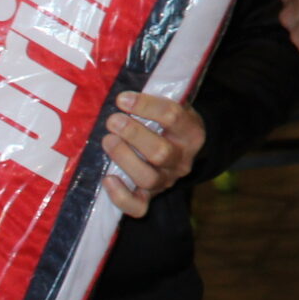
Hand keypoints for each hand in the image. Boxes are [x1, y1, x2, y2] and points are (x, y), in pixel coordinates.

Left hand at [100, 93, 204, 216]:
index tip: (122, 99)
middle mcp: (182, 160)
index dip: (146, 107)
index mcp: (191, 132)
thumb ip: (154, 100)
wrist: (182, 149)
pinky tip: (107, 179)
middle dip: (133, 135)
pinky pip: (138, 206)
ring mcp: (167, 180)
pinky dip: (121, 196)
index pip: (173, 117)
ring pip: (148, 178)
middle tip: (112, 121)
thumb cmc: (168, 123)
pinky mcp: (151, 197)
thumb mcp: (173, 106)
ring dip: (124, 158)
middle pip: (160, 152)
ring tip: (107, 140)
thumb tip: (123, 93)